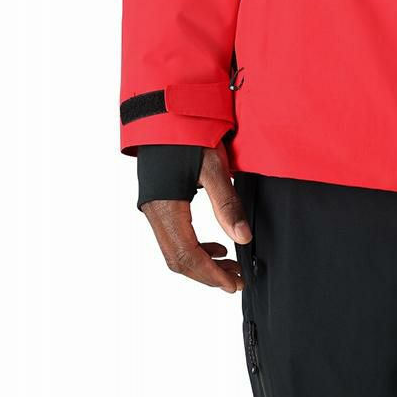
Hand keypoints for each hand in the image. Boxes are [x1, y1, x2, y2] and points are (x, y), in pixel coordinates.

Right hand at [141, 143, 252, 292]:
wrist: (165, 112)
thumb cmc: (188, 133)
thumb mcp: (213, 166)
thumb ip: (227, 204)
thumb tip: (243, 237)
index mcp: (166, 206)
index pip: (187, 254)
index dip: (211, 274)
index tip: (233, 284)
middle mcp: (154, 211)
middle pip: (178, 259)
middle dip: (208, 274)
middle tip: (237, 281)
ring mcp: (153, 209)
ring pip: (174, 250)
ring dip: (202, 263)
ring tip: (231, 267)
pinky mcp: (158, 204)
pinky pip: (172, 237)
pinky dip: (194, 248)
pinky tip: (216, 247)